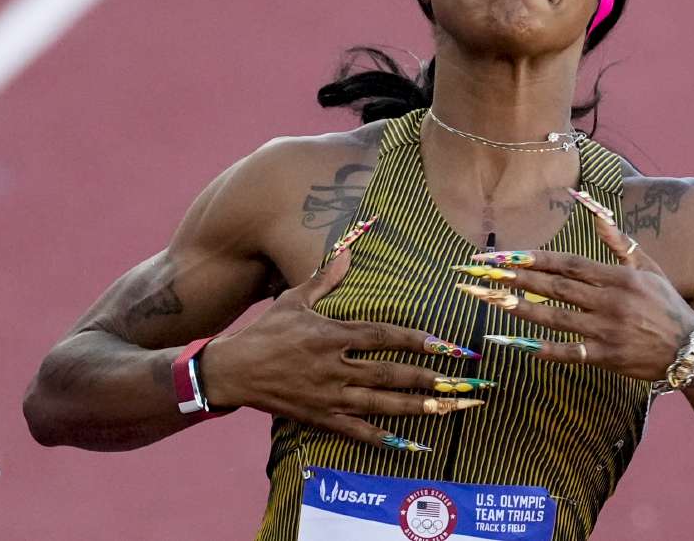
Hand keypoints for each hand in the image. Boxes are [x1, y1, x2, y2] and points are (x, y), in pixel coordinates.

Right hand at [205, 248, 487, 451]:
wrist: (233, 371)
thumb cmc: (266, 331)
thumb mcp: (294, 299)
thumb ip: (326, 278)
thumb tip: (348, 250)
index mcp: (331, 336)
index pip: (382, 337)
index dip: (416, 341)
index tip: (445, 345)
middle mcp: (334, 367)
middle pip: (389, 375)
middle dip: (427, 379)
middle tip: (460, 383)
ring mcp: (328, 396)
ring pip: (379, 405)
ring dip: (415, 408)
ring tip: (445, 410)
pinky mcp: (320, 417)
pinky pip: (356, 430)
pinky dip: (382, 437)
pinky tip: (408, 442)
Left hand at [457, 210, 693, 381]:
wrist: (690, 349)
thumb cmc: (666, 304)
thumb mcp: (649, 267)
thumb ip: (618, 241)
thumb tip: (595, 211)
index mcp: (618, 277)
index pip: (569, 264)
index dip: (536, 258)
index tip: (505, 254)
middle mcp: (610, 301)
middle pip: (556, 287)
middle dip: (516, 277)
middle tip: (482, 272)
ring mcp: (607, 331)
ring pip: (556, 318)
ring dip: (520, 308)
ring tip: (490, 299)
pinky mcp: (606, 358)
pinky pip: (568, 352)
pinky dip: (541, 348)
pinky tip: (514, 342)